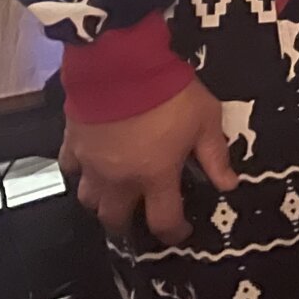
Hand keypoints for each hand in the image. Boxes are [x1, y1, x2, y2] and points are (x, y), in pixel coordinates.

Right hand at [60, 78, 237, 243]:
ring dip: (102, 201)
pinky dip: (80, 170)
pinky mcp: (72, 143)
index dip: (174, 233)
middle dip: (129, 224)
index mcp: (155, 175)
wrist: (123, 65)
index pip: (163, 221)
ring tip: (116, 191)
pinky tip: (92, 162)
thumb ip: (216, 155)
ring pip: (88, 200)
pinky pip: (70, 168)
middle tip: (142, 214)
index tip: (181, 233)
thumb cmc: (170, 92)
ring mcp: (91, 164)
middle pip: (115, 220)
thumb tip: (228, 184)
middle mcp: (119, 179)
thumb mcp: (206, 120)